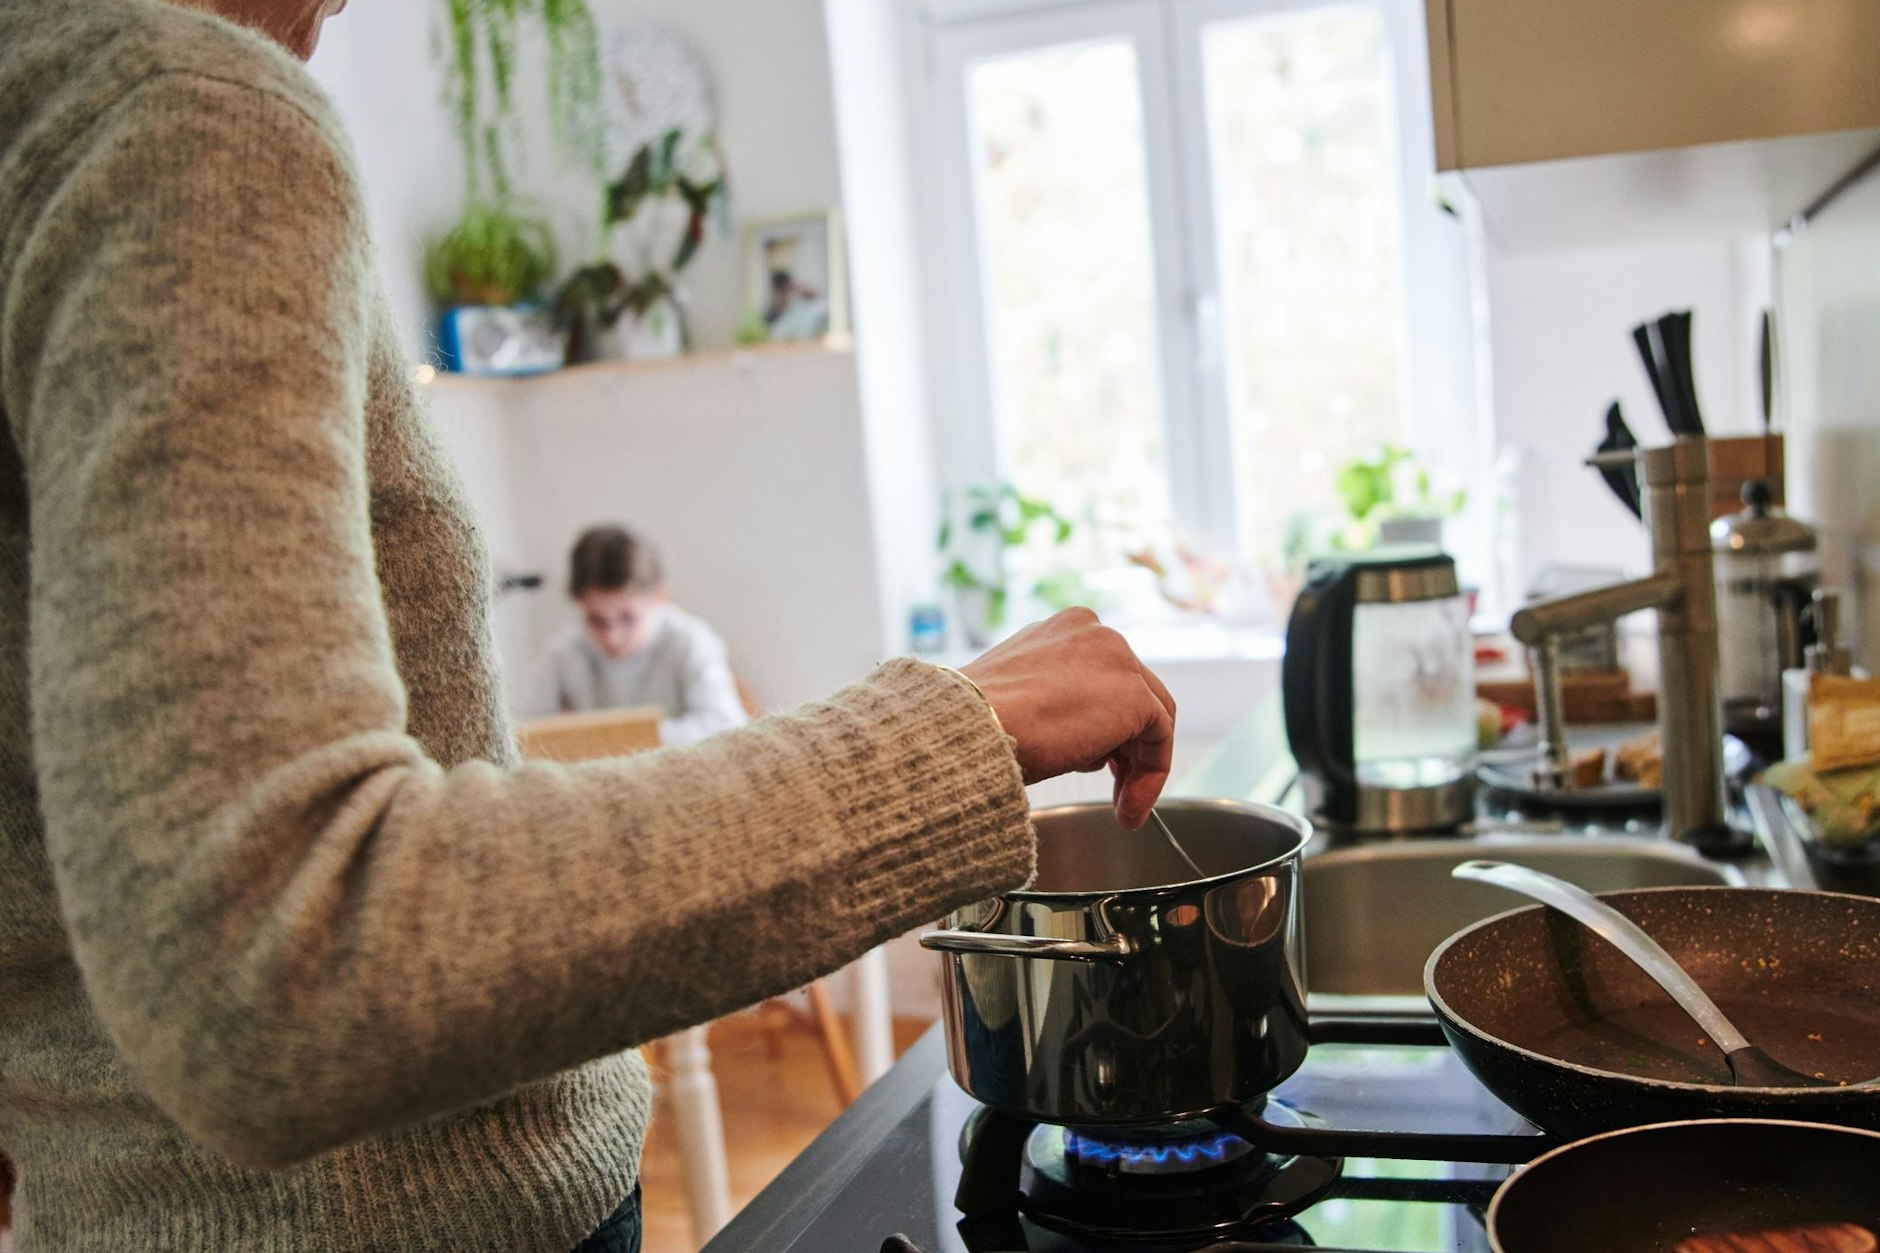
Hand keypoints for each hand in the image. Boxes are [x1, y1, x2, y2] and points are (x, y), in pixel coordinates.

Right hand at [960, 608, 1174, 829]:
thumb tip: (1074, 731)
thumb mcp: (1020, 698)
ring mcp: (1117, 658)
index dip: (1106, 723)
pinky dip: (1149, 776)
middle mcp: (1095, 632)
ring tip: (1121, 805)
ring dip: (1138, 765)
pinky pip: (1158, 739)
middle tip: (1115, 785)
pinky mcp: (1134, 694)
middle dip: (1126, 744)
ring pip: (1150, 715)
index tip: (1098, 762)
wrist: (969, 727)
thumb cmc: (977, 722)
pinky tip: (1126, 807)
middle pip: (1132, 693)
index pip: (1104, 676)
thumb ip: (1055, 701)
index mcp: (1065, 628)